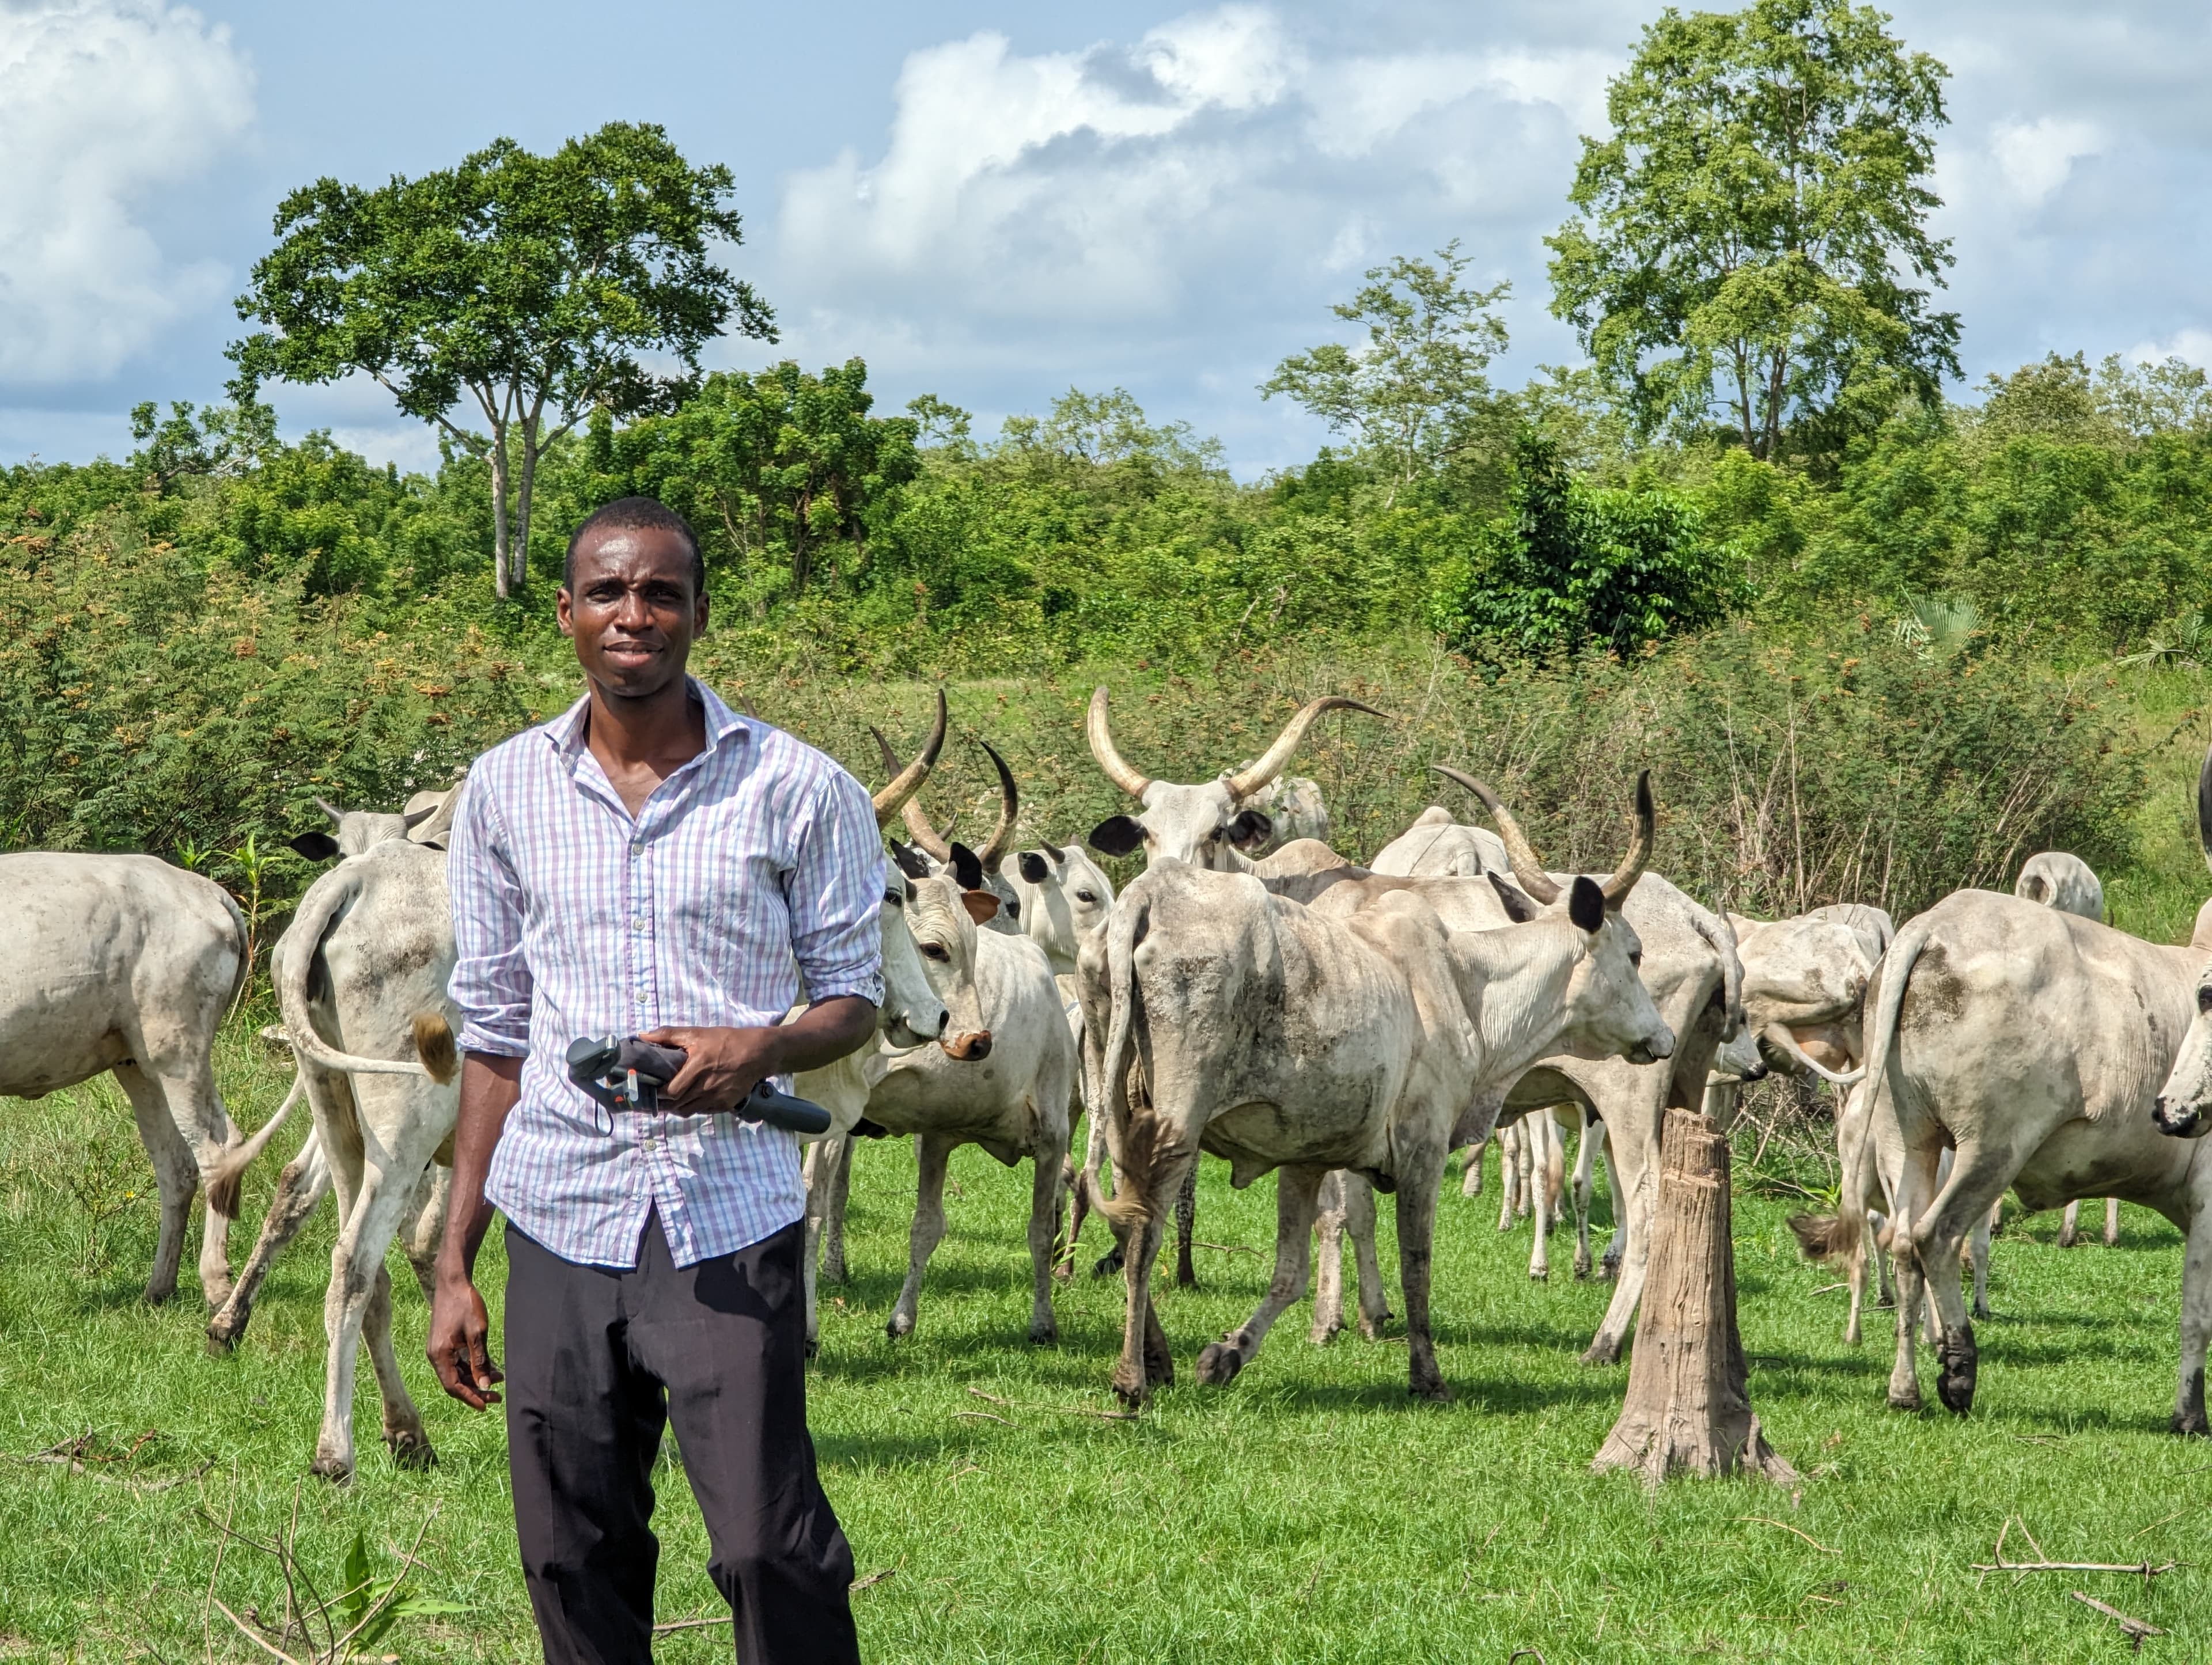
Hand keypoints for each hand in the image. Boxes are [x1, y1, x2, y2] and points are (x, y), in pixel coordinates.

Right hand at [428, 1272, 502, 1408]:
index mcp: (439, 1355)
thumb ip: (480, 1361)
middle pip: (455, 1382)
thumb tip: (485, 1385)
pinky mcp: (444, 1343)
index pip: (453, 1386)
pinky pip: (457, 1362)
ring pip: (457, 1372)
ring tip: (499, 1380)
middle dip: (475, 1390)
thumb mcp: (477, 1333)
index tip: (487, 1405)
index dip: (470, 1397)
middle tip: (497, 1396)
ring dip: (476, 1378)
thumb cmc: (465, 1304)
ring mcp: (439, 1349)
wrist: (453, 1281)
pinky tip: (490, 1367)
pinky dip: (472, 1367)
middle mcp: (435, 1355)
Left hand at [639, 1024, 786, 1115]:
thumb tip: (642, 1036)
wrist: (758, 1053)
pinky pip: (703, 1111)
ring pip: (689, 1111)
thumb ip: (668, 1034)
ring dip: (678, 1107)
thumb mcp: (697, 1033)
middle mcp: (706, 1086)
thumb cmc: (726, 1041)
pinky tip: (693, 1098)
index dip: (659, 1094)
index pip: (671, 1092)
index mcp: (697, 1067)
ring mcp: (717, 1097)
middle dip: (665, 1102)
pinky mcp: (725, 1104)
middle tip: (659, 1096)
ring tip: (674, 1099)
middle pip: (677, 1105)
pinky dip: (694, 1107)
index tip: (652, 1089)